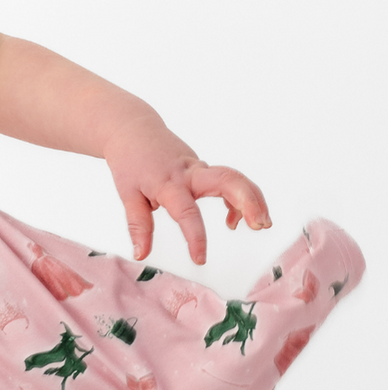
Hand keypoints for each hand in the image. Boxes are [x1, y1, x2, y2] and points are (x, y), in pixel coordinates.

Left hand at [103, 116, 270, 265]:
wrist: (132, 129)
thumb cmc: (130, 162)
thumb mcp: (127, 195)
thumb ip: (138, 225)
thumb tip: (141, 254)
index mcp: (168, 183)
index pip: (187, 212)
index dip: (196, 237)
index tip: (200, 259)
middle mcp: (189, 173)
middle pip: (227, 180)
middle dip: (248, 201)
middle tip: (259, 225)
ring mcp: (199, 168)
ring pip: (234, 178)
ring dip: (253, 199)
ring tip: (262, 224)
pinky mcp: (203, 169)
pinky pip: (228, 181)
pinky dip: (239, 198)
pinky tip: (235, 220)